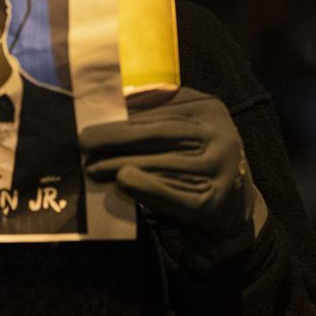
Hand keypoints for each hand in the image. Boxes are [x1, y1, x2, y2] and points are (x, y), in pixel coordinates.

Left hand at [79, 87, 267, 264]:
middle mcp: (220, 135)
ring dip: (121, 164)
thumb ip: (157, 113)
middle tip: (83, 142)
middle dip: (117, 136)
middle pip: (160, 133)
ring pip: (162, 162)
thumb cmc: (194, 162)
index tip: (93, 114)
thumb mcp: (186, 130)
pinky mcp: (213, 199)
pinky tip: (121, 182)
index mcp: (210, 109)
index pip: (162, 105)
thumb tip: (111, 102)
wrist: (232, 212)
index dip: (125, 111)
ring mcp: (220, 168)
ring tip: (92, 167)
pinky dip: (144, 187)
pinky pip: (172, 192)